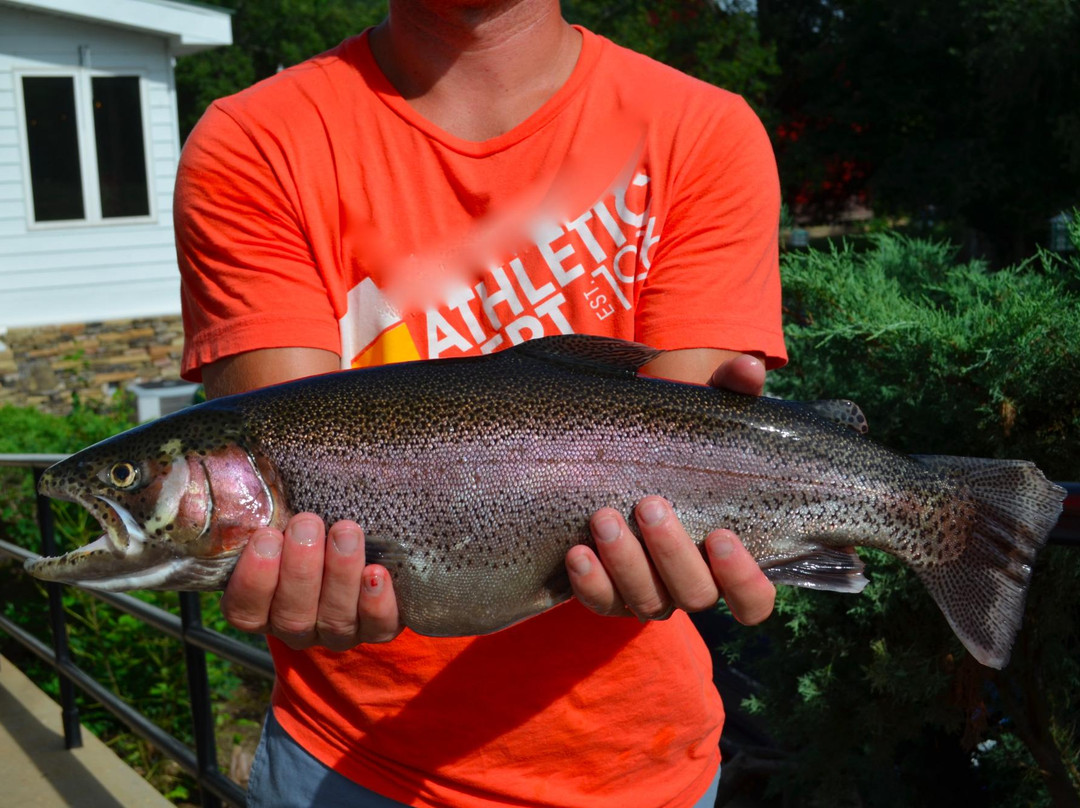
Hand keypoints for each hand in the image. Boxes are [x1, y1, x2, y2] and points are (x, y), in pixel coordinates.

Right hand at [220, 513, 401, 649]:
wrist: (364, 550)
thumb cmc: (312, 531)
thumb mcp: (285, 522)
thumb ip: (271, 510)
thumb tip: (256, 462)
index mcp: (262, 606)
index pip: (245, 609)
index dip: (254, 579)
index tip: (266, 536)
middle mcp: (297, 625)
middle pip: (292, 615)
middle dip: (300, 568)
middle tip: (307, 524)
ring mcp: (337, 633)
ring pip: (334, 619)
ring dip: (339, 574)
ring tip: (345, 533)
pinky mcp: (376, 629)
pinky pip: (377, 628)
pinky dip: (376, 602)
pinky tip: (376, 573)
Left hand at [566, 352, 775, 625]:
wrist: (624, 452)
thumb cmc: (680, 440)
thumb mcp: (706, 416)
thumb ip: (731, 394)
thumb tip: (748, 367)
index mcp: (728, 558)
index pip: (753, 601)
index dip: (743, 580)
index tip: (722, 536)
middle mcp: (691, 583)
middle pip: (694, 595)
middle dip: (671, 553)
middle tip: (650, 504)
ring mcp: (649, 592)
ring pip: (646, 602)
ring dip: (626, 563)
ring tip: (604, 516)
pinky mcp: (608, 592)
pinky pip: (600, 602)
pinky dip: (590, 583)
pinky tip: (576, 551)